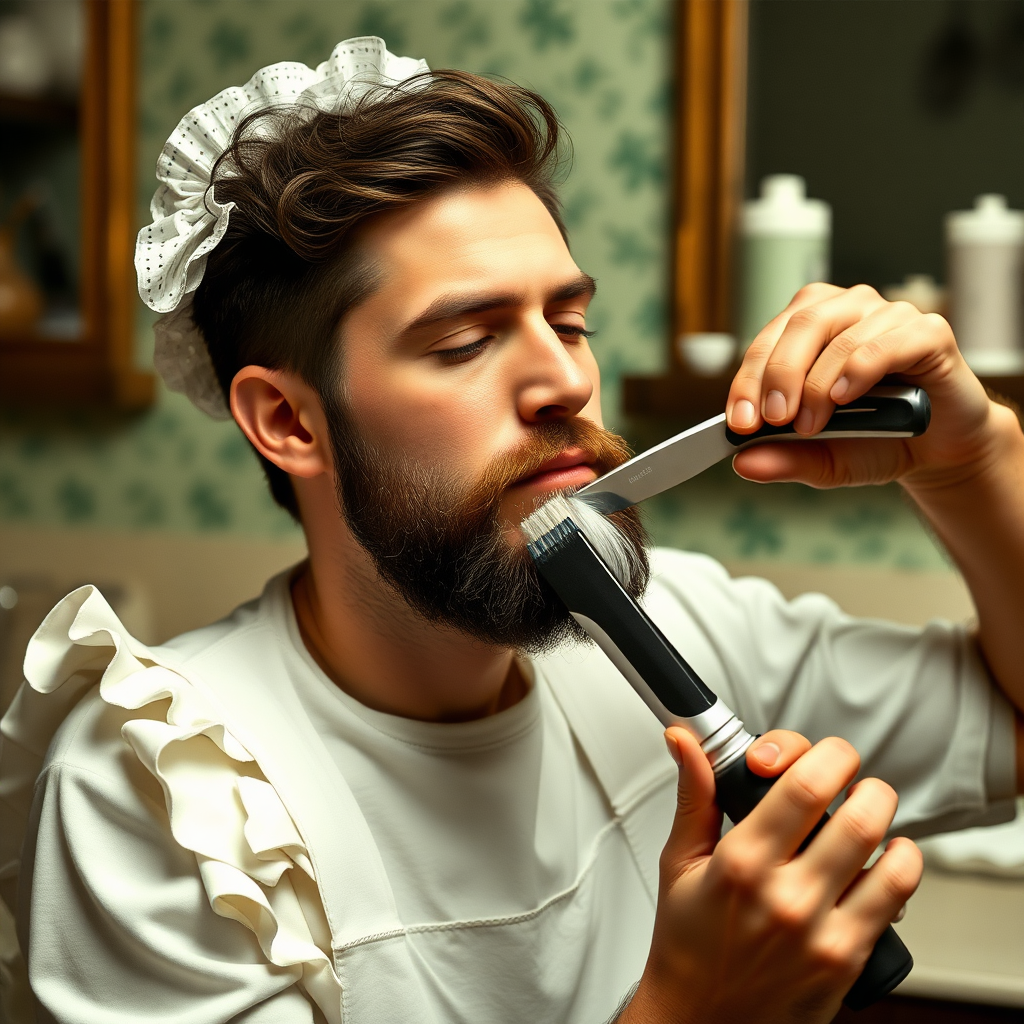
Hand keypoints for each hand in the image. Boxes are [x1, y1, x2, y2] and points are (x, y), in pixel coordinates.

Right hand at [619, 728, 921, 1023]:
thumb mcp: (680, 862)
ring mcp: (822, 931)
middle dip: (861, 779)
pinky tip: (887, 857)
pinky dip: (904, 864)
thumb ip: (693, 794)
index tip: (818, 754)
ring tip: (866, 811)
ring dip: (884, 816)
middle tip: (847, 779)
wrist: (699, 1021)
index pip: (804, 785)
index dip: (822, 753)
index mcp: (740, 863)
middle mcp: (785, 896)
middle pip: (857, 812)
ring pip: (886, 851)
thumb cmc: (688, 944)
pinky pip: (898, 897)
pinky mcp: (848, 959)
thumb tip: (686, 741)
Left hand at [724, 283, 1018, 492]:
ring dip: (817, 383)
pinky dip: (859, 368)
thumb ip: (784, 458)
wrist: (937, 450)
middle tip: (770, 420)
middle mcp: (848, 310)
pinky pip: (887, 342)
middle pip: (801, 326)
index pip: (767, 342)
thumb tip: (742, 463)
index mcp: (811, 327)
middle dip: (777, 376)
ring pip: (839, 335)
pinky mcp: (929, 332)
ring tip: (811, 424)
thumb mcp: (822, 458)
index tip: (738, 423)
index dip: (747, 380)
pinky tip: (844, 397)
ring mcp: (889, 316)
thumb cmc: (875, 441)